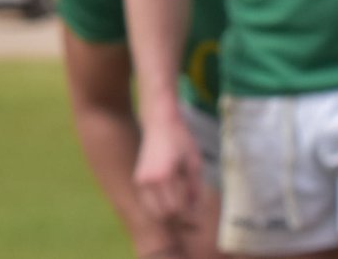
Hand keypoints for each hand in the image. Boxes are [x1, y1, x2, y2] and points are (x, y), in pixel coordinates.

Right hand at [132, 111, 202, 230]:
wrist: (159, 120)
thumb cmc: (180, 137)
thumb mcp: (194, 162)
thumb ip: (195, 187)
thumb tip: (195, 207)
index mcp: (164, 176)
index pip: (177, 208)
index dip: (189, 214)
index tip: (199, 212)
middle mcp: (149, 180)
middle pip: (163, 213)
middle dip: (178, 217)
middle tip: (191, 212)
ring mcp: (141, 180)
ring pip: (153, 210)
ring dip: (167, 213)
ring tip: (180, 206)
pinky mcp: (138, 178)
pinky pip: (147, 201)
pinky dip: (158, 205)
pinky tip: (170, 198)